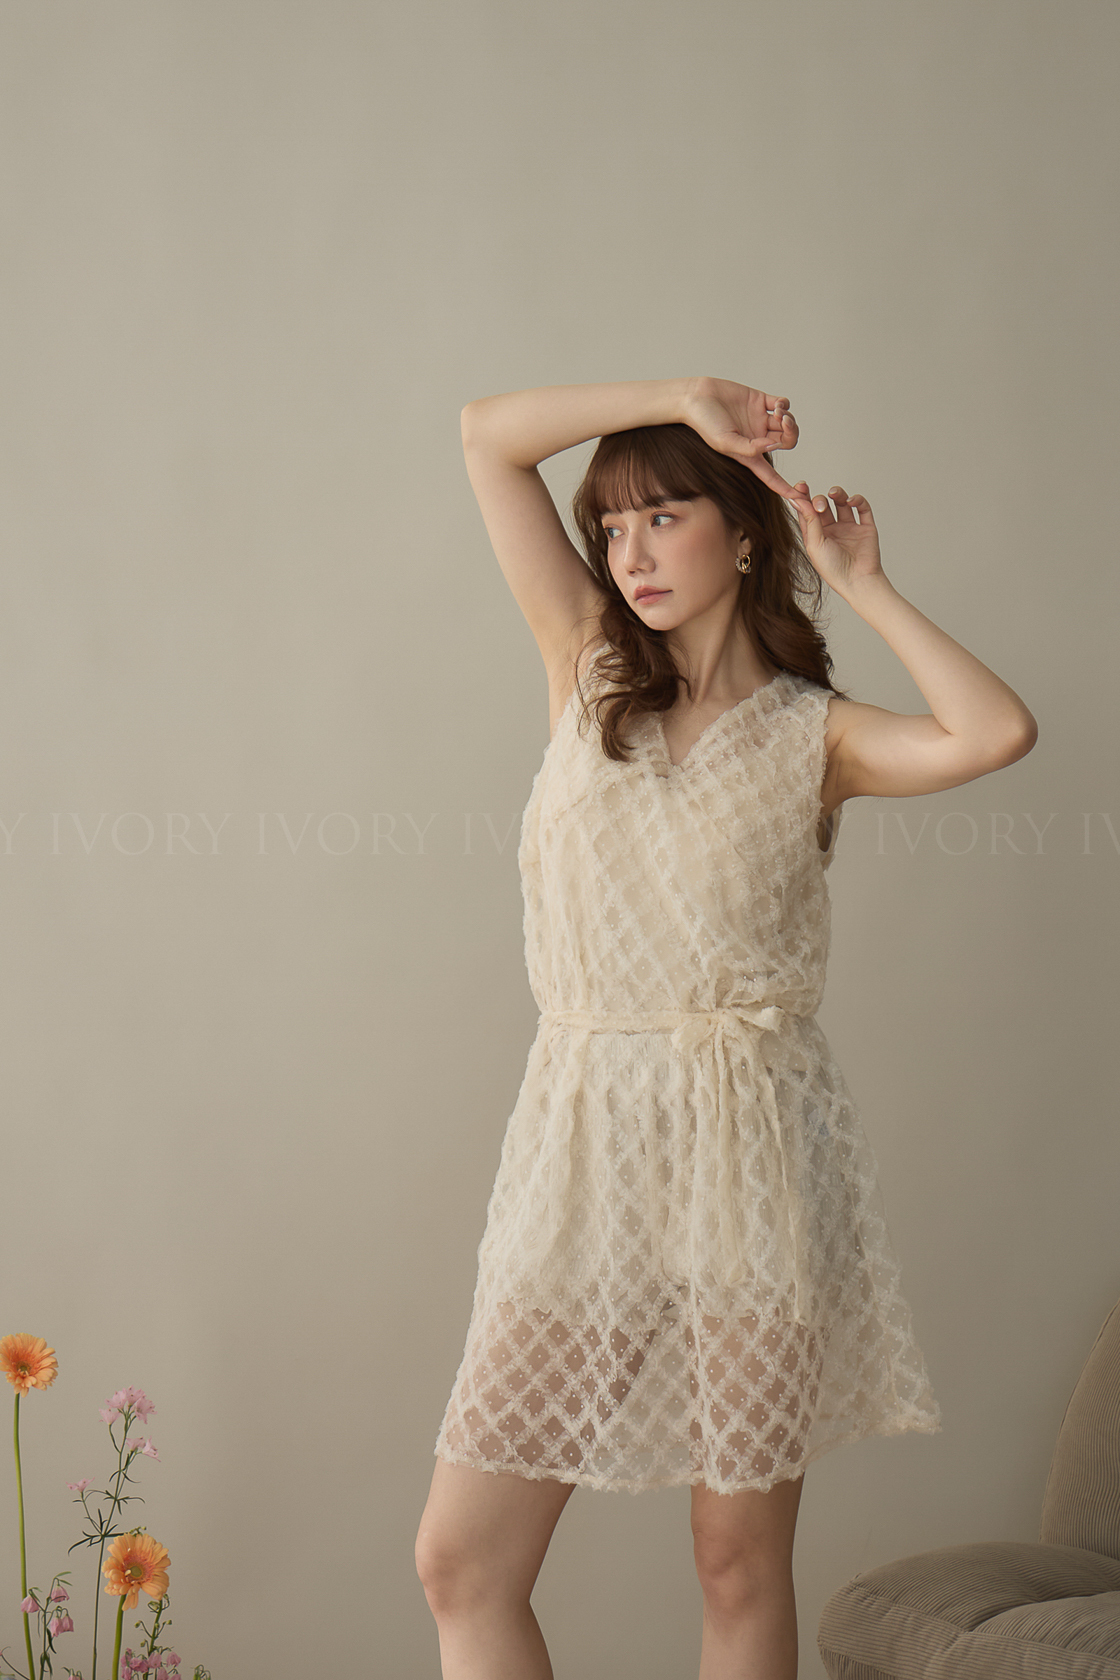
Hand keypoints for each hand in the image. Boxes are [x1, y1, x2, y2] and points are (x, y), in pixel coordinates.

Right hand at [682, 377, 799, 496]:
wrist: (696, 397)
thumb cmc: (704, 423)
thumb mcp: (724, 442)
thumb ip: (749, 447)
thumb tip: (774, 443)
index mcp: (749, 454)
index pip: (770, 475)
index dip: (785, 488)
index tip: (800, 498)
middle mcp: (757, 437)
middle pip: (787, 442)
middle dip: (791, 433)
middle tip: (784, 423)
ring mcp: (759, 419)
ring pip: (787, 423)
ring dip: (789, 418)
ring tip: (778, 412)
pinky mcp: (759, 400)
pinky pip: (782, 404)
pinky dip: (785, 404)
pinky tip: (777, 405)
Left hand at [787, 482, 883, 594]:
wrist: (858, 580)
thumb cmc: (833, 568)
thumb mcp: (815, 544)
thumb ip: (809, 520)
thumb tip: (798, 500)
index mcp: (815, 535)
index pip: (806, 512)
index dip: (802, 498)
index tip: (799, 486)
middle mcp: (831, 530)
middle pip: (822, 505)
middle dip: (819, 499)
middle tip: (819, 504)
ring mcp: (848, 528)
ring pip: (841, 503)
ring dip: (837, 494)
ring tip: (834, 494)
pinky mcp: (865, 527)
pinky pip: (862, 508)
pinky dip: (857, 500)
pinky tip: (851, 501)